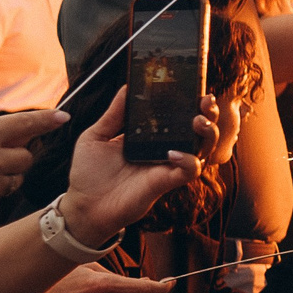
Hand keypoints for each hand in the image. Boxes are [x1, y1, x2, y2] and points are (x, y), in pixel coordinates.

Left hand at [59, 89, 226, 247]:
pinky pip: (190, 170)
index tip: (195, 88)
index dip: (191, 102)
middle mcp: (165, 148)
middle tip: (204, 102)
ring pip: (203, 148)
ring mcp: (167, 165)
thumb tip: (127, 87)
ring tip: (198, 121)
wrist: (83, 205)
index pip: (178, 115)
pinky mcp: (166, 182)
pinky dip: (188, 160)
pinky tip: (173, 153)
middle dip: (209, 113)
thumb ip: (113, 114)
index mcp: (151, 135)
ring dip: (207, 133)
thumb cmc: (89, 173)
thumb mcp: (96, 136)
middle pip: (199, 129)